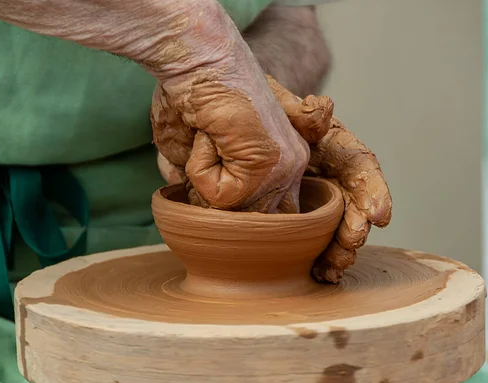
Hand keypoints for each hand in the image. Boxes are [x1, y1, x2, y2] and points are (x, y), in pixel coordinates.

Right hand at [150, 5, 309, 212]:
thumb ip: (202, 186)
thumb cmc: (194, 95)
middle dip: (213, 194)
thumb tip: (202, 207)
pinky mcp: (270, 165)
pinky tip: (211, 134)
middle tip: (208, 146)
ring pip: (232, 212)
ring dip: (205, 178)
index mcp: (285, 160)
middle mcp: (293, 166)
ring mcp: (286, 166)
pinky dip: (200, 168)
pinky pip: (220, 197)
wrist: (199, 58)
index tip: (213, 146)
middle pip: (250, 218)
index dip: (222, 195)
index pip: (262, 212)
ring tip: (211, 136)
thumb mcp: (195, 149)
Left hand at [265, 75, 391, 282]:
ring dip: (339, 249)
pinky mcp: (293, 215)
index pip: (360, 166)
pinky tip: (317, 273)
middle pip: (353, 203)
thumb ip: (296, 110)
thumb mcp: (271, 102)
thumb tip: (323, 110)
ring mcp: (312, 196)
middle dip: (355, 227)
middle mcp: (327, 172)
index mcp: (329, 144)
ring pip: (335, 226)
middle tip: (350, 245)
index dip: (374, 191)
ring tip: (332, 268)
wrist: (221, 120)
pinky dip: (318, 256)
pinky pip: (311, 238)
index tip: (378, 215)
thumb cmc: (251, 107)